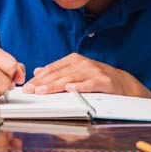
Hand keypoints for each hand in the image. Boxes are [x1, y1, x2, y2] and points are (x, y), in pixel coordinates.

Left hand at [22, 53, 150, 97]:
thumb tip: (38, 71)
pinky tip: (70, 89)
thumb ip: (58, 71)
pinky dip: (80, 86)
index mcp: (74, 60)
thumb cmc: (98, 79)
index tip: (27, 87)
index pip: (52, 68)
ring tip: (43, 91)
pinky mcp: (104, 80)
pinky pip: (89, 84)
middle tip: (30, 91)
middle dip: (43, 83)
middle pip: (59, 74)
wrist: (123, 84)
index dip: (39, 78)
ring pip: (71, 79)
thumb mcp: (77, 72)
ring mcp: (93, 71)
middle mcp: (82, 63)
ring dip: (56, 85)